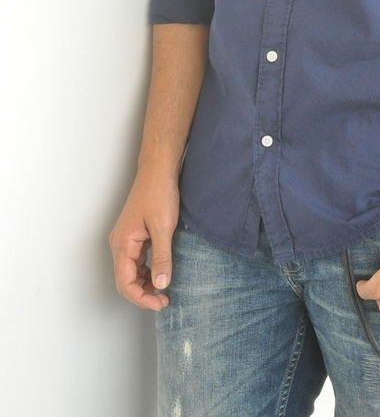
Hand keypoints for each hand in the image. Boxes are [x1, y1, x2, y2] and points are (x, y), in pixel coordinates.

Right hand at [109, 173, 179, 310]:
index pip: (125, 283)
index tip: (160, 303)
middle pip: (126, 280)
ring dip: (145, 283)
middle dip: (143, 294)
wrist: (158, 170)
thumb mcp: (163, 228)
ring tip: (164, 290)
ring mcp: (127, 240)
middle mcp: (120, 244)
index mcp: (122, 244)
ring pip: (131, 272)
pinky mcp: (135, 235)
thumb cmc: (158, 193)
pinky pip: (137, 261)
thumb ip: (162, 258)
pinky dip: (147, 271)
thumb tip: (161, 285)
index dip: (141, 298)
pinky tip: (161, 273)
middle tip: (165, 300)